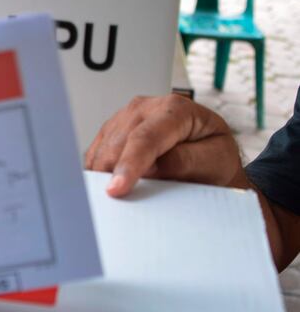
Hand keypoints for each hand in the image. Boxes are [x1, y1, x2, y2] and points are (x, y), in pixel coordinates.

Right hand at [84, 94, 246, 197]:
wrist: (209, 155)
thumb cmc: (215, 158)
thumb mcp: (214, 162)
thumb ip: (185, 162)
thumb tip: (151, 168)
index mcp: (176, 109)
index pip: (146, 138)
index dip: (129, 164)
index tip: (117, 189)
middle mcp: (146, 107)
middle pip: (117, 143)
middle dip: (111, 173)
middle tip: (116, 204)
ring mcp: (125, 116)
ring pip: (102, 148)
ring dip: (104, 173)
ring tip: (119, 195)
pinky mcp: (112, 129)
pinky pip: (96, 152)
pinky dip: (99, 170)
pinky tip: (112, 183)